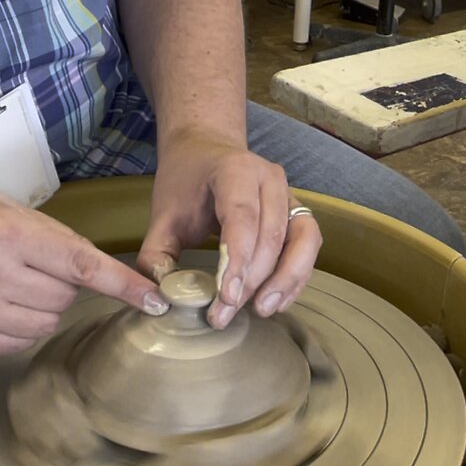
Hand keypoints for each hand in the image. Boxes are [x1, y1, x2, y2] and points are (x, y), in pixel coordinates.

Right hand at [0, 190, 166, 354]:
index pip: (82, 265)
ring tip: (11, 283)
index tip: (156, 301)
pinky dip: (21, 325)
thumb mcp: (7, 208)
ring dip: (43, 306)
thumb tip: (103, 272)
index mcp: (7, 234)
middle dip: (62, 284)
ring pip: (47, 322)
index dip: (124, 285)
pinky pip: (20, 341)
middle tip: (33, 266)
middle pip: (66, 297)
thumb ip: (55, 238)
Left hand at [137, 130, 321, 328]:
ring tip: (261, 310)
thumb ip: (156, 256)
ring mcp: (289, 193)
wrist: (207, 151)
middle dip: (252, 281)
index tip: (226, 298)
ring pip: (301, 240)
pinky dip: (296, 277)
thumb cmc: (186, 183)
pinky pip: (308, 245)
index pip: (242, 217)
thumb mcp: (163, 215)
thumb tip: (166, 296)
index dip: (238, 260)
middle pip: (271, 235)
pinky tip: (277, 301)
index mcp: (234, 170)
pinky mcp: (298, 212)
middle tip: (226, 313)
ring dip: (285, 281)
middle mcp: (270, 178)